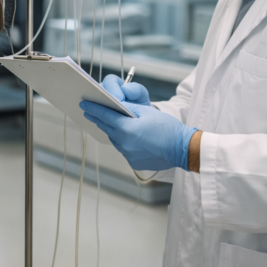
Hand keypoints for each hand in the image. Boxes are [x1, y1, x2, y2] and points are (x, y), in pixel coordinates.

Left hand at [79, 74, 195, 170]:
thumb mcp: (148, 112)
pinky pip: (124, 149)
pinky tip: (127, 137)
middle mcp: (125, 143)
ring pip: (115, 139)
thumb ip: (129, 109)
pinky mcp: (133, 162)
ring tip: (108, 123)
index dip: (93, 109)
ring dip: (112, 131)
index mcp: (127, 128)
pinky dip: (123, 142)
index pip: (105, 116)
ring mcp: (128, 154)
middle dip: (98, 119)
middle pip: (107, 128)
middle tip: (88, 112)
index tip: (84, 104)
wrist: (183, 148)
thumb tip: (116, 107)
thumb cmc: (167, 127)